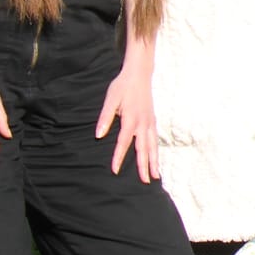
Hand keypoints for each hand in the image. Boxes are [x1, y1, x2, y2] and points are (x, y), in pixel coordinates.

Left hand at [96, 65, 160, 182]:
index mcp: (131, 119)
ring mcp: (150, 122)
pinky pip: (155, 139)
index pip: (124, 142)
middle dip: (145, 165)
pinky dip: (156, 150)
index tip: (115, 170)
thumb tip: (99, 135)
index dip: (118, 157)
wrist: (139, 74)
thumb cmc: (122, 86)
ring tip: (156, 175)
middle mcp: (143, 123)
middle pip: (144, 148)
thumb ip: (105, 118)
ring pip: (153, 145)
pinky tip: (156, 157)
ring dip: (154, 161)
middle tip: (146, 181)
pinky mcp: (152, 120)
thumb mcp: (110, 100)